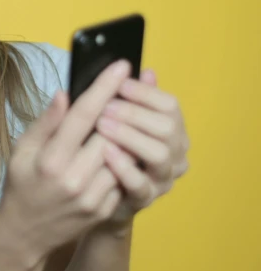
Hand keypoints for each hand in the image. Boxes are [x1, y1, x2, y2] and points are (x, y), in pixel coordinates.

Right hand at [0, 60, 131, 258]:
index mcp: (51, 159)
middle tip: (124, 93)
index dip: (104, 88)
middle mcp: (74, 179)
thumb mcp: (22, 150)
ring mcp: (93, 197)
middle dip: (120, 109)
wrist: (26, 233)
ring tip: (120, 122)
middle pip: (111, 132)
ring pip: (123, 154)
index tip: (121, 65)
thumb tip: (65, 94)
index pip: (84, 116)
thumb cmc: (21, 185)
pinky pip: (123, 175)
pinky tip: (113, 152)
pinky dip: (121, 159)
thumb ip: (46, 122)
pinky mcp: (105, 209)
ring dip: (124, 134)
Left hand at [95, 69, 189, 224]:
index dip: (145, 92)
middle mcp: (175, 154)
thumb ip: (134, 99)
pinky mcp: (144, 198)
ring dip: (130, 135)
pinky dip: (123, 166)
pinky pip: (140, 184)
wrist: (96, 193)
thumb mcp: (117, 120)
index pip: (170, 105)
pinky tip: (105, 152)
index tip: (120, 83)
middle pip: (168, 128)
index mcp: (171, 130)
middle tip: (106, 106)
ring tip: (102, 124)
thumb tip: (148, 72)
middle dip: (135, 113)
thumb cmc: (108, 148)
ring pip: (159, 154)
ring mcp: (162, 178)